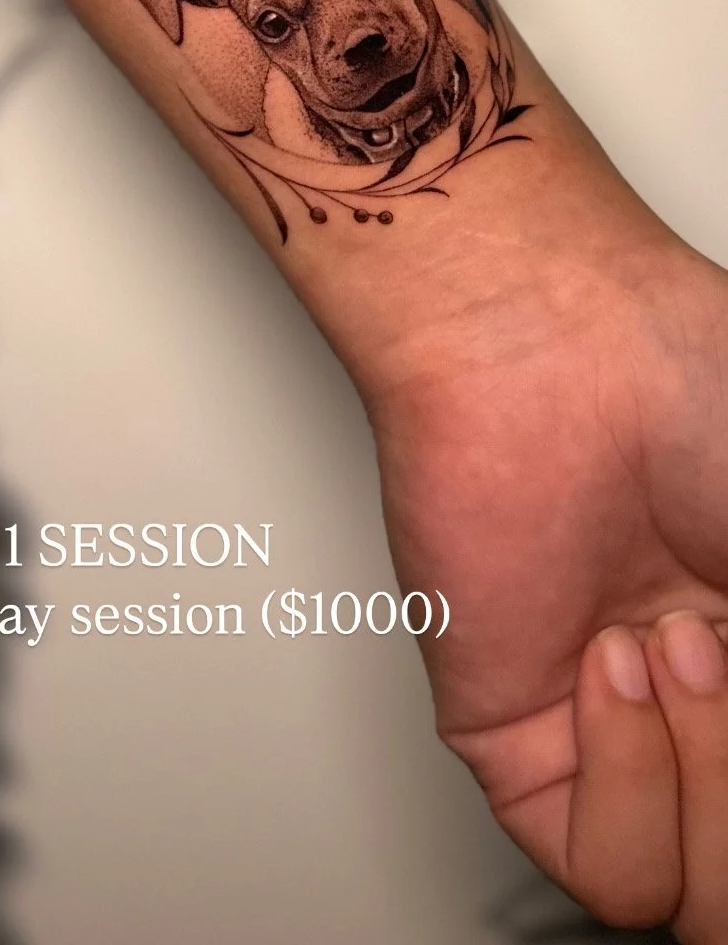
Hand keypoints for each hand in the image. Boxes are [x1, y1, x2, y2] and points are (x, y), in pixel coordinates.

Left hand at [367, 180, 727, 934]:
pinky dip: (629, 786)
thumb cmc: (685, 379)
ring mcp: (615, 725)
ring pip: (695, 893)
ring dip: (710, 782)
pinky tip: (614, 663)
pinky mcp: (518, 735)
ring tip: (681, 644)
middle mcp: (704, 703)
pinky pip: (598, 863)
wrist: (552, 337)